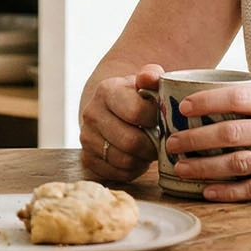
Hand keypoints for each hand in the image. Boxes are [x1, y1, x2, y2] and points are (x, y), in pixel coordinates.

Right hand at [79, 64, 164, 181]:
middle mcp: (92, 113)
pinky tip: (137, 158)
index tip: (165, 120)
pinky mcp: (87, 158)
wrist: (113, 110)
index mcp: (107, 90)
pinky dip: (132, 170)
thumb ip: (152, 75)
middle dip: (152, 146)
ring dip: (143, 159)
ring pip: (123, 160)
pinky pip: (116, 174)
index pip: (136, 112)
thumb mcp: (146, 82)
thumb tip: (149, 78)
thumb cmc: (137, 97)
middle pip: (130, 142)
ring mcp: (86, 137)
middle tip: (162, 143)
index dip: (156, 120)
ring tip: (149, 150)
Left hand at [163, 84, 250, 200]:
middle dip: (194, 139)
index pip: (236, 98)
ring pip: (237, 164)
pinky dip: (229, 192)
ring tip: (181, 168)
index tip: (184, 106)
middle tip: (171, 143)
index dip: (207, 101)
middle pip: (229, 134)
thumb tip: (219, 103)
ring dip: (204, 167)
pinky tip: (208, 191)